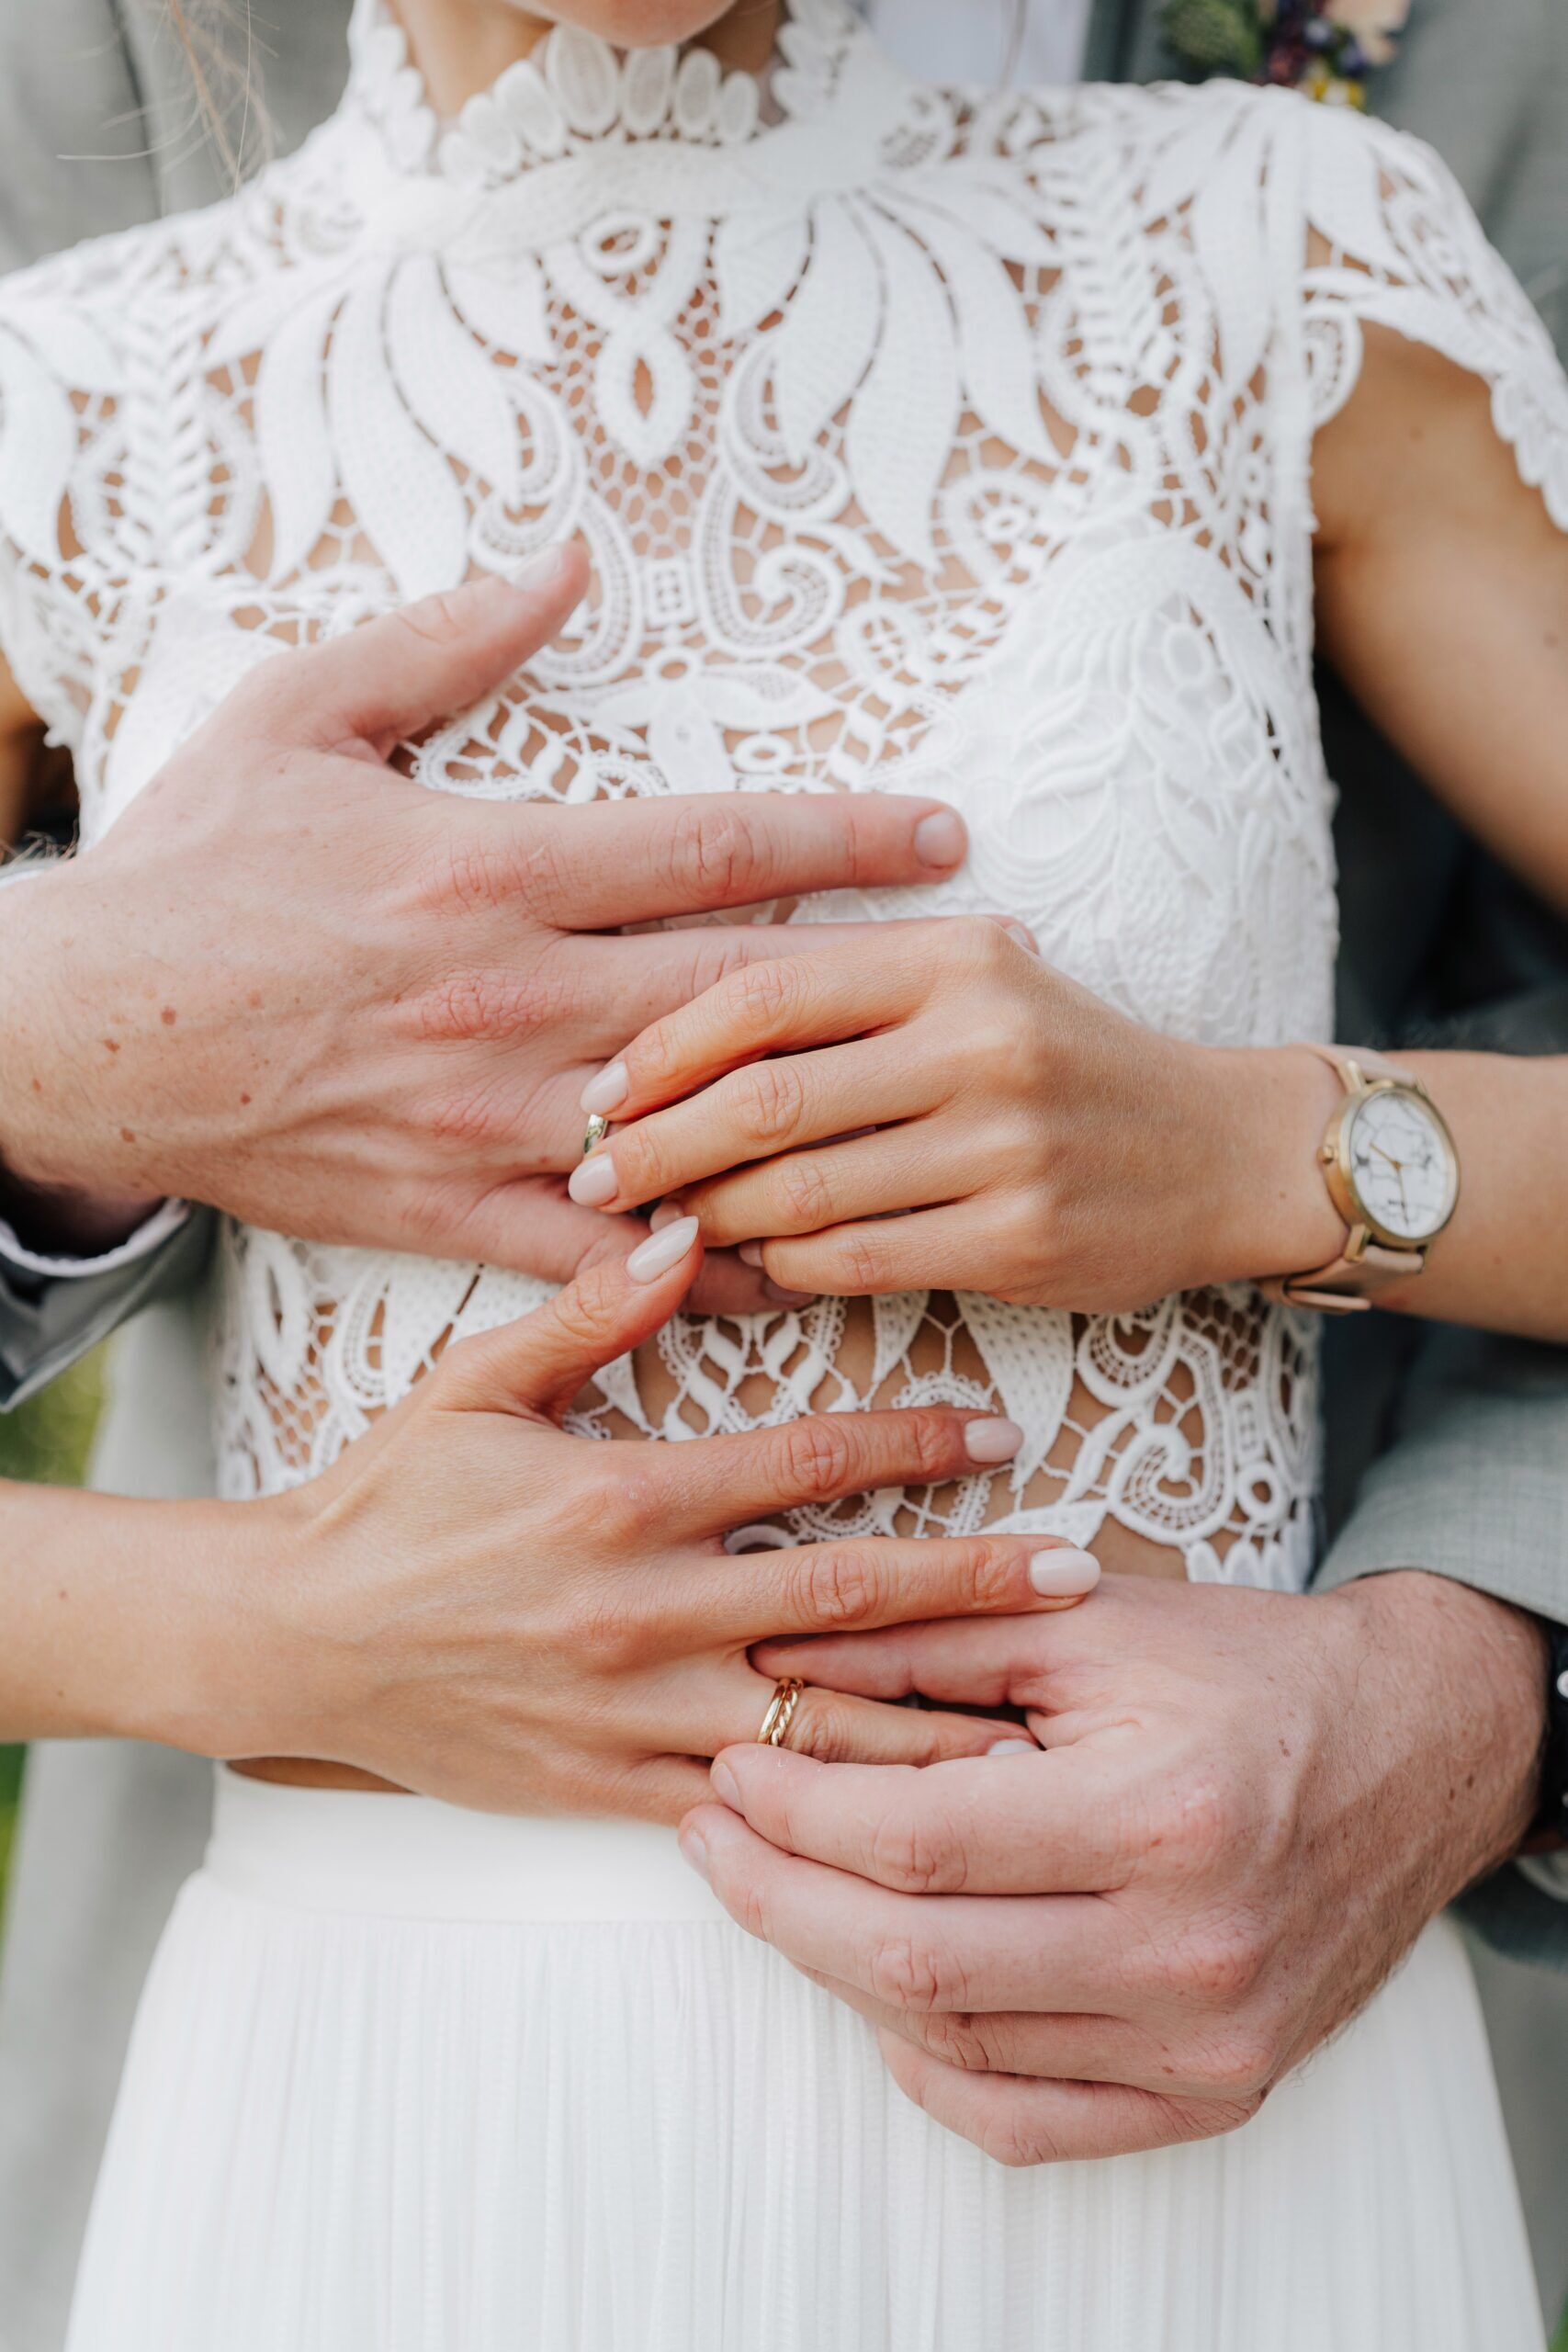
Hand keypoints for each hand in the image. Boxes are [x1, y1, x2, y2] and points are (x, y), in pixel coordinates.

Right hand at [0, 552, 969, 1310]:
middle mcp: (507, 997)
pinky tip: (788, 1256)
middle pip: (739, 987)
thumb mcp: (300, 712)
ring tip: (929, 1119)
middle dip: (878, 975)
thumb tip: (566, 563)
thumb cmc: (194, 868)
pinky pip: (598, 1245)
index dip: (841, 833)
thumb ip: (446, 640)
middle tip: (992, 970)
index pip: (708, 845)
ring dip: (817, 1124)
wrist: (85, 1033)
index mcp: (486, 867)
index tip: (941, 831)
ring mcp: (483, 1115)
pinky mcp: (447, 1206)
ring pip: (691, 1128)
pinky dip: (695, 1258)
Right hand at [145, 1220, 1097, 1815]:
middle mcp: (645, 1611)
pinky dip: (840, 1809)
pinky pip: (750, 1809)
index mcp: (623, 1498)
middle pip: (851, 1596)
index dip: (916, 1438)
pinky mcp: (613, 1790)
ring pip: (822, 1724)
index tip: (1001, 1429)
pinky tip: (923, 1814)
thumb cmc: (391, 1502)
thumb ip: (591, 1314)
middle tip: (1083, 1576)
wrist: (294, 1642)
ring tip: (1050, 1715)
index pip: (807, 1463)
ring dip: (941, 1714)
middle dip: (978, 1585)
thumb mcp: (475, 1383)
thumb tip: (687, 1233)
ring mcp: (633, 1713)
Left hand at [567, 919, 1344, 1309]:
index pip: (763, 992)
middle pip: (767, 1098)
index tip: (598, 1095)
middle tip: (592, 1179)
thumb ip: (845, 996)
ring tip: (657, 1227)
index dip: (660, 1050)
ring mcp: (1007, 1145)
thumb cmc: (1064, 1061)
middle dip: (656, 1146)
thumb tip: (666, 1052)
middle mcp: (984, 1039)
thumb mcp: (973, 983)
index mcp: (953, 957)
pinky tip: (750, 1266)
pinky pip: (859, 1260)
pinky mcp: (1022, 1238)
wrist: (1222, 1149)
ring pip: (803, 1191)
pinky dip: (785, 1269)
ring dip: (710, 1218)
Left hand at [678, 1571, 1546, 2161]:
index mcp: (1164, 1814)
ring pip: (955, 2044)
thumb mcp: (1089, 1621)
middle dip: (779, 1897)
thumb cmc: (1246, 1670)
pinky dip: (930, 2066)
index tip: (728, 1769)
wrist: (1413, 1747)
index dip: (794, 1813)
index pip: (917, 1842)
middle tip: (711, 1836)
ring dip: (835, 1969)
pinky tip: (874, 1991)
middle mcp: (1193, 1948)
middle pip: (916, 1960)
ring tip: (776, 1890)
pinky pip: (1029, 2121)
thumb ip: (927, 1638)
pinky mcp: (1219, 2090)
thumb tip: (775, 1661)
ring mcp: (1212, 2041)